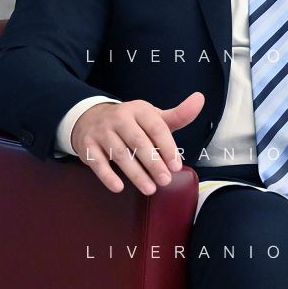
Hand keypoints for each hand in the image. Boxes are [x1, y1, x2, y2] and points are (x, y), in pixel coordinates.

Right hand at [70, 93, 204, 193]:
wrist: (90, 118)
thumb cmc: (130, 122)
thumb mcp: (153, 117)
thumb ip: (178, 115)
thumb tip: (200, 99)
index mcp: (139, 110)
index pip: (156, 127)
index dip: (167, 148)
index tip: (176, 166)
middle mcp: (119, 118)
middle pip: (138, 142)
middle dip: (153, 163)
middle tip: (165, 181)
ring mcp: (102, 131)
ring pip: (119, 154)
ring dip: (135, 173)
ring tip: (149, 189)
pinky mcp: (87, 145)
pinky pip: (96, 161)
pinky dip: (107, 175)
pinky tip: (119, 187)